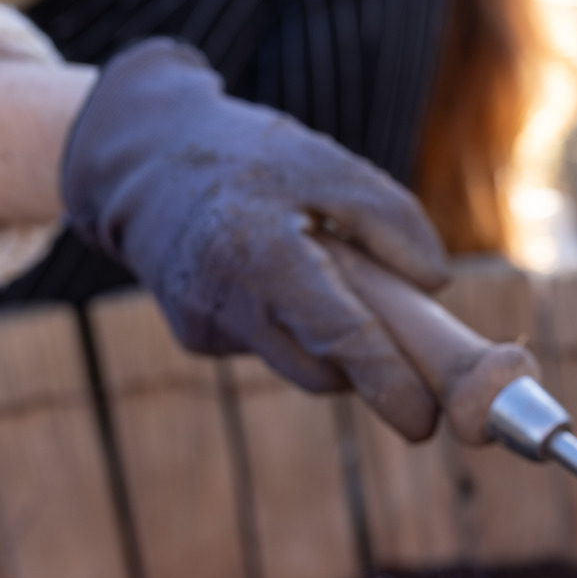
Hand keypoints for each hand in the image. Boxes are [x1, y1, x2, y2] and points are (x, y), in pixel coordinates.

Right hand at [62, 38, 447, 439]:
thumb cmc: (247, 158)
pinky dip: (295, 325)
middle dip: (373, 370)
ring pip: (300, 362)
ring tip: (328, 275)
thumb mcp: (327, 163)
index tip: (426, 419)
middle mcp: (226, 299)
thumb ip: (391, 220)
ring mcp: (205, 325)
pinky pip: (272, 347)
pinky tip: (276, 277)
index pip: (339, 334)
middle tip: (416, 349)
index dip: (389, 381)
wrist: (140, 161)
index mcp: (261, 250)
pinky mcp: (198, 337)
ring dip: (334, 341)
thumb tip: (436, 285)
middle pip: (322, 369)